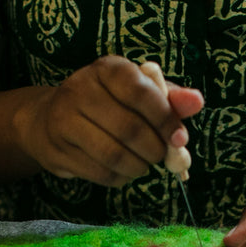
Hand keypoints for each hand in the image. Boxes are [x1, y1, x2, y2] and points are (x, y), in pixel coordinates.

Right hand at [11, 55, 203, 185]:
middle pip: (129, 128)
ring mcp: (64, 120)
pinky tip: (123, 171)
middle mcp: (80, 89)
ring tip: (144, 164)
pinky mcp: (57, 150)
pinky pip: (100, 173)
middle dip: (154, 149)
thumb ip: (170, 98)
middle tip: (161, 156)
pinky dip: (120, 178)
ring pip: (114, 155)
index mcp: (107, 69)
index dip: (164, 118)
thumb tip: (197, 102)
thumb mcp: (138, 92)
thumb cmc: (107, 104)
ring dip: (139, 167)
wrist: (48, 119)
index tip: (179, 137)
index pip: (139, 91)